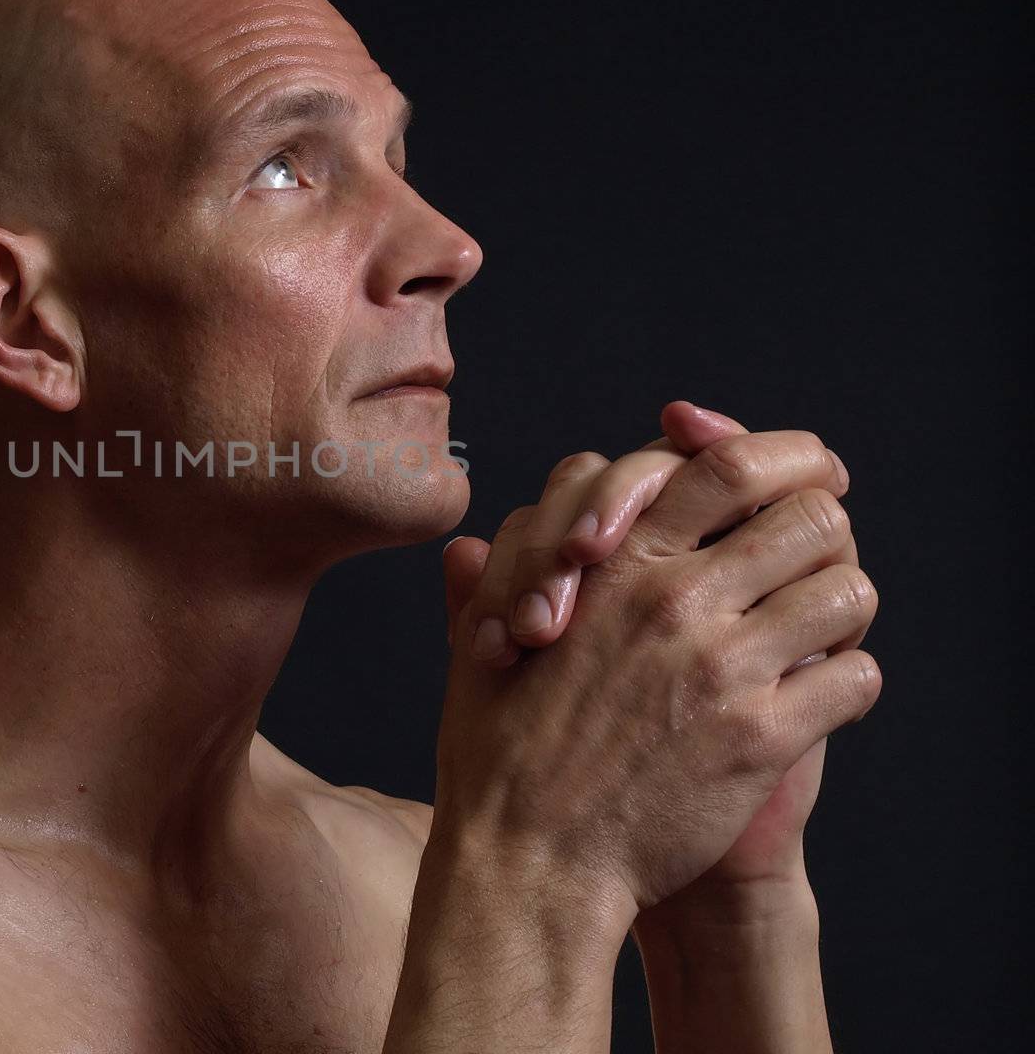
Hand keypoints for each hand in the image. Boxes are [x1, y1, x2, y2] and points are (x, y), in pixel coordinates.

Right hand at [431, 410, 880, 913]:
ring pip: (846, 589)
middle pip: (809, 514)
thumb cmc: (497, 758)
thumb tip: (469, 547)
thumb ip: (488, 585)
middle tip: (810, 562)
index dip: (777, 461)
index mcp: (613, 564)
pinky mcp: (761, 736)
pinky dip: (846, 683)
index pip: (723, 462)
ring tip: (817, 633)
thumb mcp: (474, 650)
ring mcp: (721, 665)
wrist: (530, 863)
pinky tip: (815, 700)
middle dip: (822, 531)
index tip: (792, 483)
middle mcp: (673, 599)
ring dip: (840, 607)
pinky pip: (854, 676)